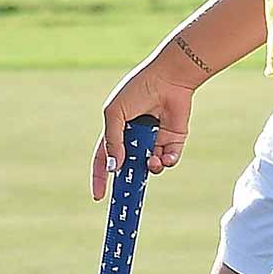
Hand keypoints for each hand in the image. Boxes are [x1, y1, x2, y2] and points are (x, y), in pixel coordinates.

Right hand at [89, 56, 194, 200]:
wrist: (169, 77)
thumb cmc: (138, 89)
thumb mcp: (115, 112)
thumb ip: (112, 140)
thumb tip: (113, 167)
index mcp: (117, 129)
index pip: (104, 157)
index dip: (100, 176)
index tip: (99, 196)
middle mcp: (136, 137)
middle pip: (129, 166)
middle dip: (129, 179)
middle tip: (129, 192)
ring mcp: (155, 139)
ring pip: (150, 165)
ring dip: (150, 168)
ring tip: (151, 162)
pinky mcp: (174, 139)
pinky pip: (169, 159)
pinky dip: (167, 162)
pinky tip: (164, 158)